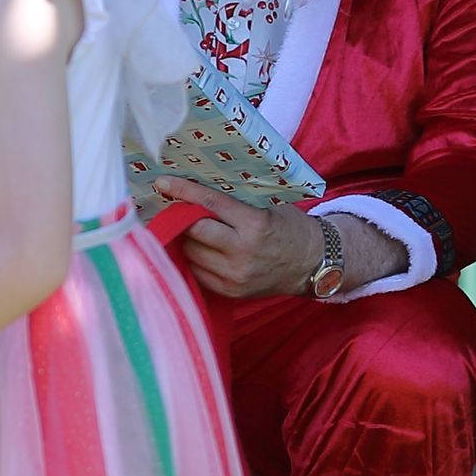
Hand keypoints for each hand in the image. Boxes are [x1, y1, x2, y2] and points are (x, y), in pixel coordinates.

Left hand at [156, 178, 321, 297]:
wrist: (313, 264)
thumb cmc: (290, 228)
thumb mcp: (270, 207)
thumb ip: (237, 203)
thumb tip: (198, 191)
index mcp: (255, 225)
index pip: (210, 204)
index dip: (183, 192)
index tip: (162, 183)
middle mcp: (242, 252)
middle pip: (194, 232)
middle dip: (181, 218)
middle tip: (174, 209)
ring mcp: (235, 275)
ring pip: (192, 253)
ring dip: (185, 239)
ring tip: (186, 229)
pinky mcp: (230, 292)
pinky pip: (198, 272)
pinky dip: (193, 258)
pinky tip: (197, 248)